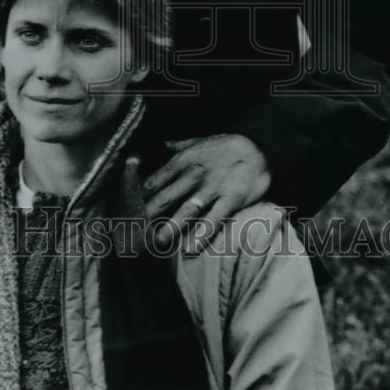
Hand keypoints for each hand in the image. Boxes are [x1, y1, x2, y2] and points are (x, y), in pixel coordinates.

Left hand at [142, 134, 270, 254]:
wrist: (259, 145)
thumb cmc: (225, 145)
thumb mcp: (198, 141)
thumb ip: (175, 146)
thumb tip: (156, 145)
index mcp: (181, 161)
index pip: (153, 182)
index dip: (138, 199)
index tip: (130, 214)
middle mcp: (193, 174)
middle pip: (165, 198)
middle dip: (149, 216)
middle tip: (136, 234)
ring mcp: (213, 187)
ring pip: (187, 209)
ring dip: (171, 227)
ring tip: (158, 242)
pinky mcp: (232, 198)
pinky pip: (215, 218)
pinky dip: (203, 234)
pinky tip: (192, 248)